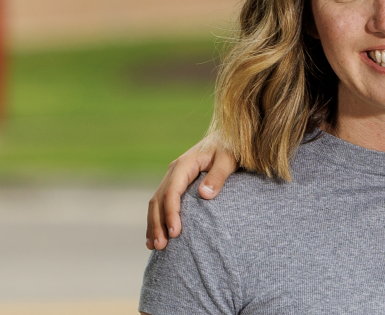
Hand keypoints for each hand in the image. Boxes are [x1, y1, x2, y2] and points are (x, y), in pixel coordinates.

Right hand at [146, 134, 236, 249]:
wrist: (228, 139)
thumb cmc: (230, 149)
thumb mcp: (228, 160)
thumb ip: (218, 176)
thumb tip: (205, 195)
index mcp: (184, 165)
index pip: (172, 192)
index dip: (171, 213)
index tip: (176, 232)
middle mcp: (174, 171)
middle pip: (158, 200)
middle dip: (157, 224)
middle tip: (161, 246)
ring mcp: (172, 178)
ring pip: (156, 203)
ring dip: (154, 224)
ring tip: (154, 246)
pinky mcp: (175, 184)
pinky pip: (161, 202)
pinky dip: (157, 219)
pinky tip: (156, 236)